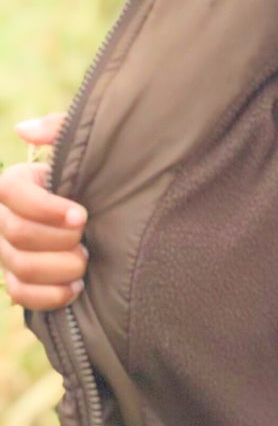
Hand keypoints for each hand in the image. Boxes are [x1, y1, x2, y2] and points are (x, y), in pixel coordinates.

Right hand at [0, 115, 87, 311]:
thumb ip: (60, 130)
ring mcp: (8, 252)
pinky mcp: (20, 280)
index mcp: (17, 184)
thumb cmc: (101, 179)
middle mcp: (3, 218)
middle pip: (16, 233)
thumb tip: (23, 130)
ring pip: (20, 266)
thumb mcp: (89, 148)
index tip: (82, 216)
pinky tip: (77, 287)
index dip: (44, 208)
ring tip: (85, 259)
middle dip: (61, 240)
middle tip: (88, 238)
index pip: (9, 192)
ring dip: (61, 267)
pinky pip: (21, 294)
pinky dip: (51, 295)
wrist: (118, 217)